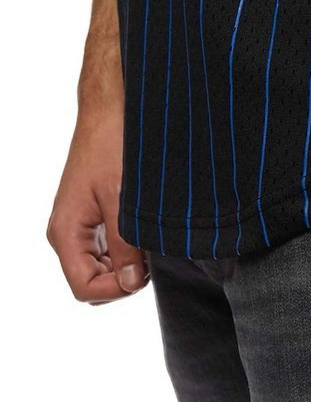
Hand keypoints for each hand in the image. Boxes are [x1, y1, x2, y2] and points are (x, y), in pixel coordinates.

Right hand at [47, 111, 147, 303]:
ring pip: (102, 266)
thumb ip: (125, 244)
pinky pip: (108, 248)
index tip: (146, 273)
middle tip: (152, 256)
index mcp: (66, 233)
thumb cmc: (112, 147)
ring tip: (151, 242)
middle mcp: (69, 234)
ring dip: (128, 263)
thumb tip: (132, 283)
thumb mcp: (122, 199)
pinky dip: (128, 248)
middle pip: (93, 280)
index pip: (85, 287)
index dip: (117, 289)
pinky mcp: (95, 216)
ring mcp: (82, 226)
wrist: (111, 112)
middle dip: (124, 278)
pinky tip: (146, 232)